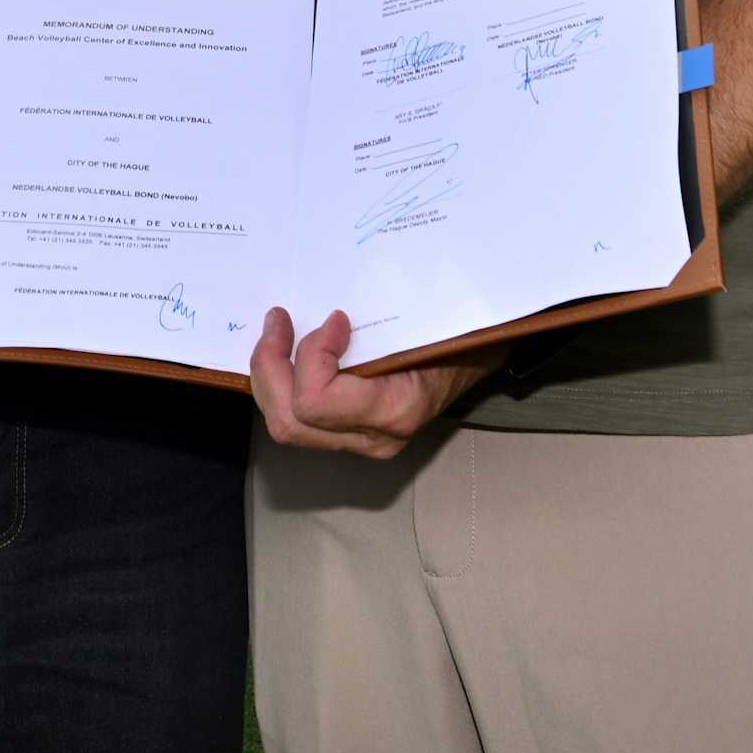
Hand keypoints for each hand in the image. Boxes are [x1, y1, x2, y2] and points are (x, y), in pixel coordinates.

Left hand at [246, 307, 496, 457]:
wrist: (483, 357)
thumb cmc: (461, 330)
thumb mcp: (431, 319)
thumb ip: (380, 324)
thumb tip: (331, 311)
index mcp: (395, 410)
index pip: (317, 402)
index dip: (311, 356)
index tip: (335, 318)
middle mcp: (374, 437)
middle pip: (290, 422)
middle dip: (269, 367)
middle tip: (277, 319)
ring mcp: (361, 441)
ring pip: (287, 427)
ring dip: (270, 376)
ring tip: (275, 332)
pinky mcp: (352, 434)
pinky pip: (301, 419)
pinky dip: (284, 384)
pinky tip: (288, 353)